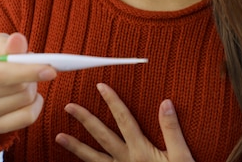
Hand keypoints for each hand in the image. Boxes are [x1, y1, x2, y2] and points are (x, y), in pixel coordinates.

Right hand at [0, 32, 56, 135]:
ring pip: (24, 102)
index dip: (25, 72)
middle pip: (16, 89)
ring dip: (32, 88)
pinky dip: (35, 105)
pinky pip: (27, 118)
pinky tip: (27, 96)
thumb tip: (18, 40)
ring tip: (23, 80)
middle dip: (32, 76)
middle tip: (31, 67)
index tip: (50, 70)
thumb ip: (7, 42)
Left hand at [56, 83, 194, 161]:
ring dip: (76, 147)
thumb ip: (171, 130)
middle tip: (68, 107)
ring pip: (94, 159)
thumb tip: (165, 103)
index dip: (112, 102)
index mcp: (141, 151)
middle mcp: (126, 161)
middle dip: (85, 120)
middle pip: (102, 136)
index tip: (101, 87)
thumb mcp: (182, 156)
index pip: (124, 120)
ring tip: (59, 137)